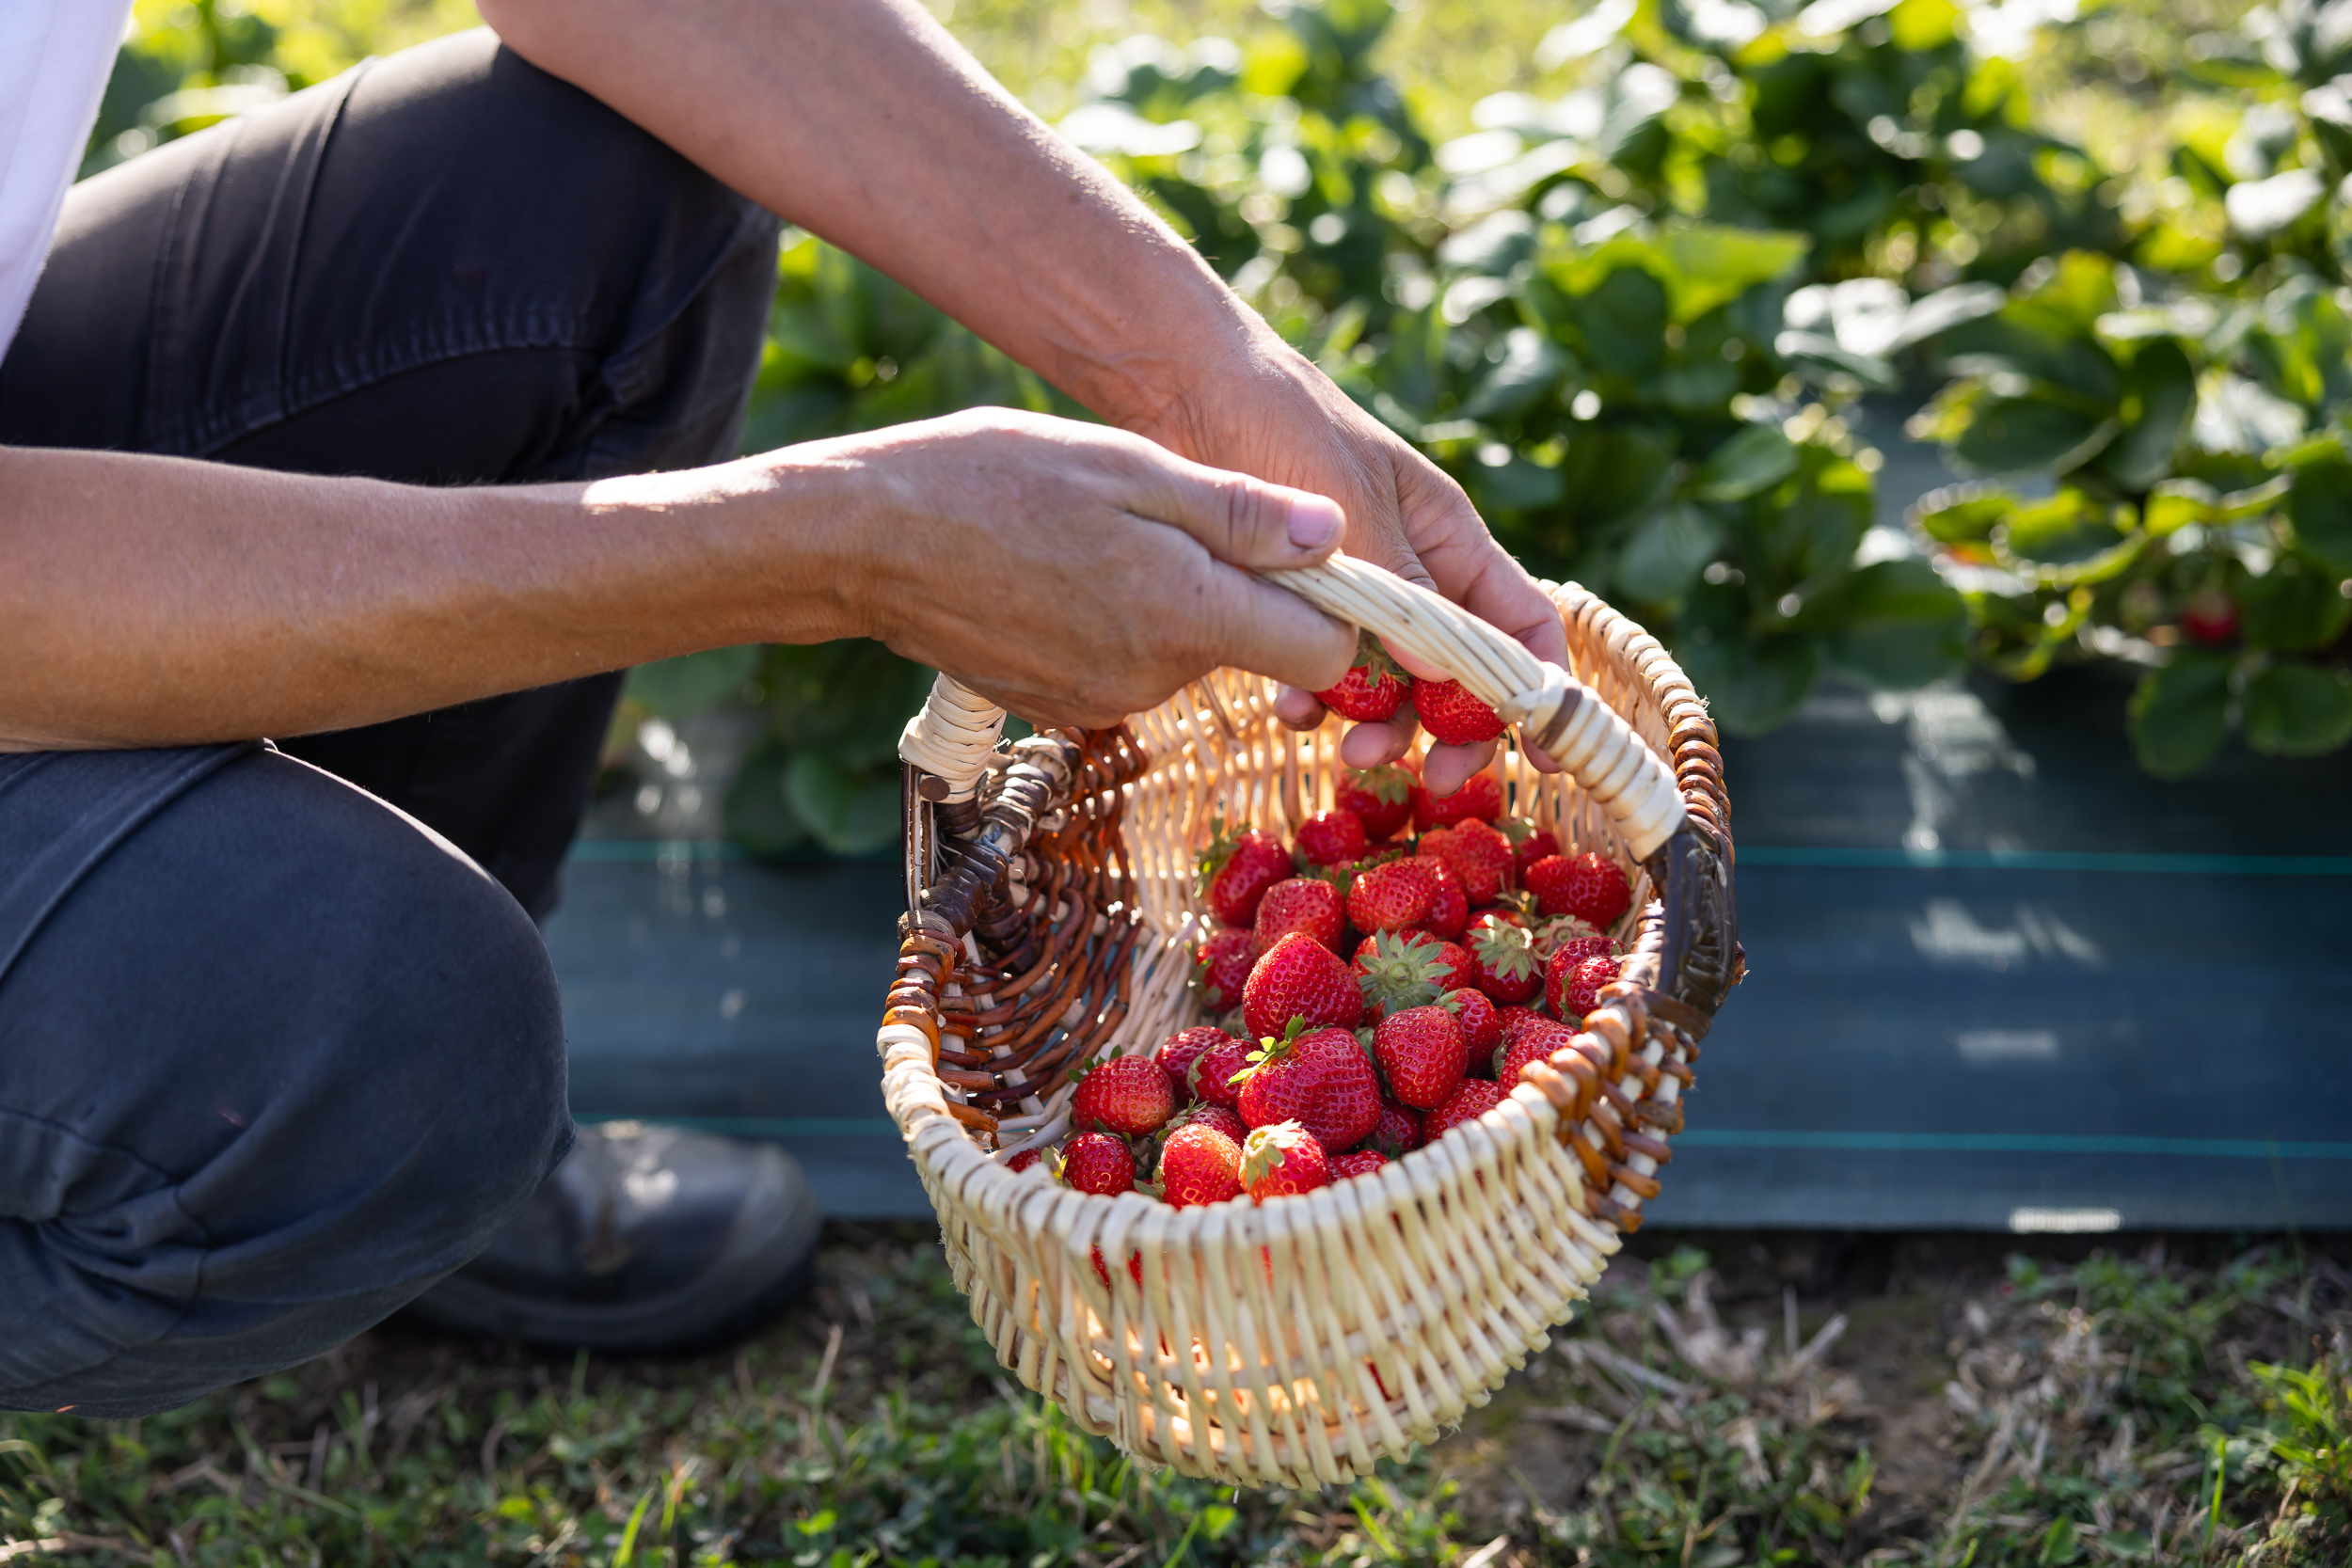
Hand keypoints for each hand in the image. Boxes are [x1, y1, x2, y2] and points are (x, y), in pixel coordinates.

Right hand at [823, 408, 1356, 727]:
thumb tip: (1336, 537)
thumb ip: (1240, 512)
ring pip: (1191, 653)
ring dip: (1174, 600)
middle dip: (1240, 589)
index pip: (1326, 652)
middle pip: (1257, 648)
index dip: (1334, 606)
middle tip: (1168, 515)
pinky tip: (1064, 575)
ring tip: (1099, 537)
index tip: (1302, 554)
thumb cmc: (994, 480)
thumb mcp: (1131, 466)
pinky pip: (1132, 667)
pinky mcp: (1065, 707)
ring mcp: (1107, 702)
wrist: (864, 542)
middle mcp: (1156, 678)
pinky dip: (1121, 624)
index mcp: (1187, 615)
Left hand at [1129, 332, 1568, 798]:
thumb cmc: (1285, 424)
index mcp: (1450, 538)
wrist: (1185, 385)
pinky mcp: (1297, 602)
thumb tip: (1445, 678)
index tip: (1546, 753)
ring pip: (1389, 681)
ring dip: (1377, 722)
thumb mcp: (1353, 511)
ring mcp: (1356, 590)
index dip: (1544, 690)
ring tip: (1345, 749)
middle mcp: (1413, 570)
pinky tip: (1289, 707)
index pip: (1524, 623)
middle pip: (1460, 671)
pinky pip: (1322, 666)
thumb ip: (1400, 593)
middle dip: (1450, 729)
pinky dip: (1314, 696)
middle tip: (1430, 782)